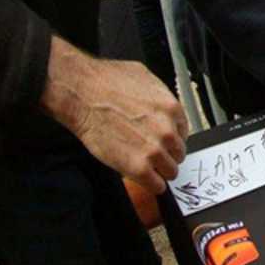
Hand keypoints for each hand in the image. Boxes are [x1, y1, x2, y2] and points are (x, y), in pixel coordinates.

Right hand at [40, 36, 187, 193]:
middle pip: (178, 153)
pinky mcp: (137, 167)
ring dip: (159, 170)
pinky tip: (145, 179)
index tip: (163, 142)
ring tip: (146, 167)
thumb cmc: (107, 82)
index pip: (183, 132)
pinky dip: (152, 185)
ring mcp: (154, 150)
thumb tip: (161, 105)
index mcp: (172, 109)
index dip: (171, 139)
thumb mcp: (145, 78)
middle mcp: (167, 130)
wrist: (82, 94)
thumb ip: (159, 95)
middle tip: (152, 154)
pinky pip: (156, 185)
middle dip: (166, 154)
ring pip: (170, 171)